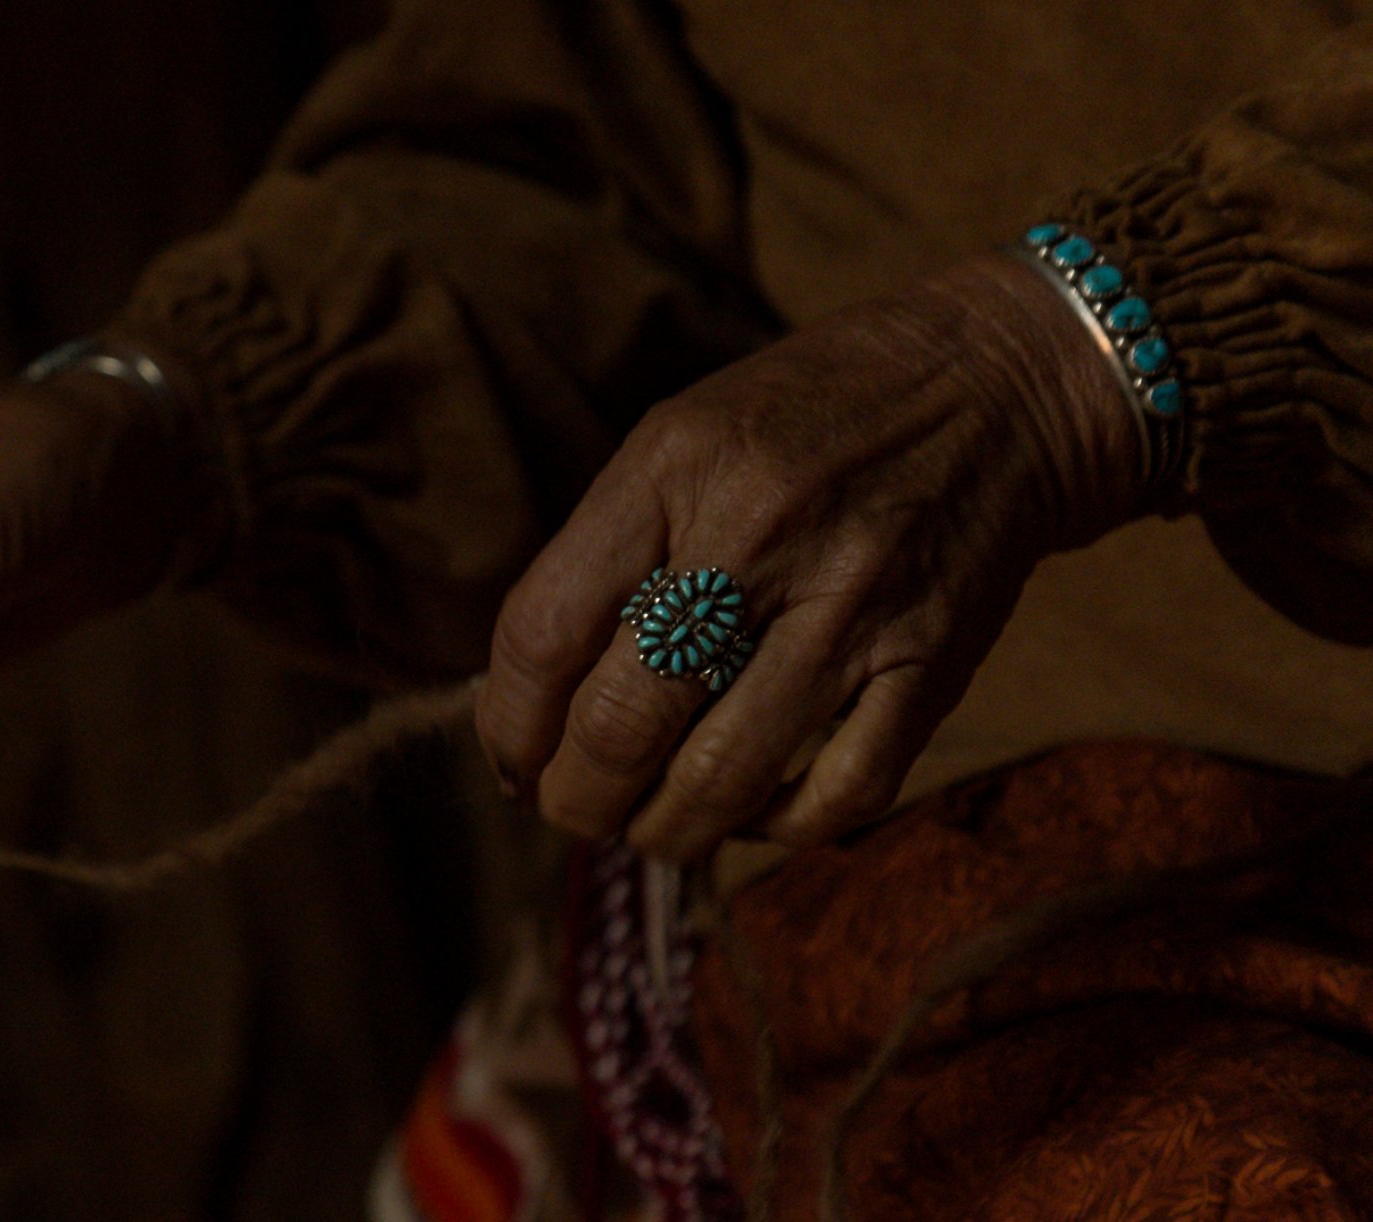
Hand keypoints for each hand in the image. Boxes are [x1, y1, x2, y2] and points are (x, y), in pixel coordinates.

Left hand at [475, 253, 1141, 859]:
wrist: (997, 385)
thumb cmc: (808, 419)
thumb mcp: (681, 439)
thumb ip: (604, 554)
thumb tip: (528, 704)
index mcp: (674, 469)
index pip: (544, 632)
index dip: (508, 723)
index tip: (512, 757)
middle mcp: (758, 535)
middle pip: (622, 724)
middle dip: (575, 799)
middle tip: (573, 809)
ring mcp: (853, 606)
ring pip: (721, 780)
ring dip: (662, 831)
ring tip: (647, 825)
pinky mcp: (932, 663)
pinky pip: (838, 794)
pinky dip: (776, 829)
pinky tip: (750, 812)